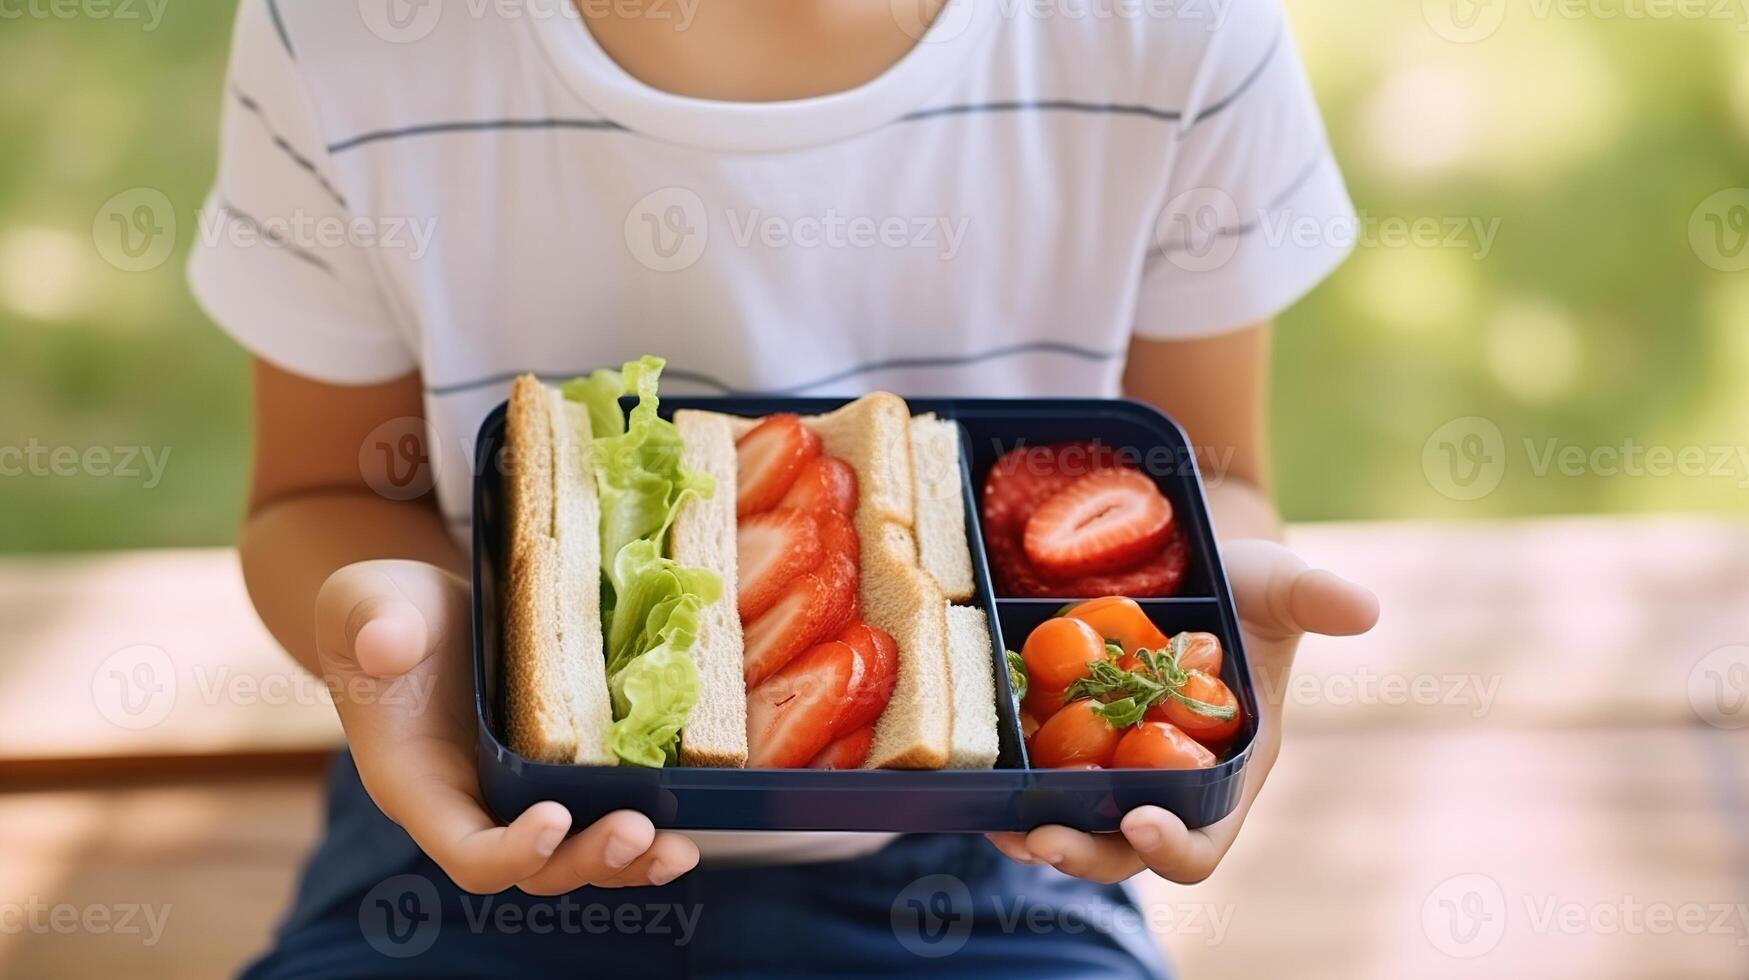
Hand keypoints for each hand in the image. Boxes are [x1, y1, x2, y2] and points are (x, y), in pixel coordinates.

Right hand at [314, 559, 698, 893]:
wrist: (419, 610)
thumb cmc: (381, 611)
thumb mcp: (366, 605)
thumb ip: (372, 624)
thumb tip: (386, 644)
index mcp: (420, 786)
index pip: (465, 850)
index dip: (510, 851)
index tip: (553, 818)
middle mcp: (472, 807)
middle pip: (534, 869)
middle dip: (587, 860)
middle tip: (637, 831)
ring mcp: (518, 796)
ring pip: (575, 857)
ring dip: (627, 862)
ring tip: (678, 850)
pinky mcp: (558, 772)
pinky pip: (599, 817)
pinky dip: (643, 829)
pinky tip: (689, 819)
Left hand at [986, 539, 1378, 883]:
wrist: (1184, 568)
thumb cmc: (1243, 586)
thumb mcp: (1275, 585)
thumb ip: (1311, 596)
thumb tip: (1363, 606)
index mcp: (1226, 773)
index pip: (1204, 840)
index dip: (1174, 845)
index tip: (1143, 822)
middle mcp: (1165, 786)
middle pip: (1123, 851)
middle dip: (1084, 854)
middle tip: (1042, 839)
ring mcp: (1111, 771)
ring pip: (1071, 827)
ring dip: (1032, 836)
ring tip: (997, 828)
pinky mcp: (1065, 745)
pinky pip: (1033, 783)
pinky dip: (1005, 791)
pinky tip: (974, 779)